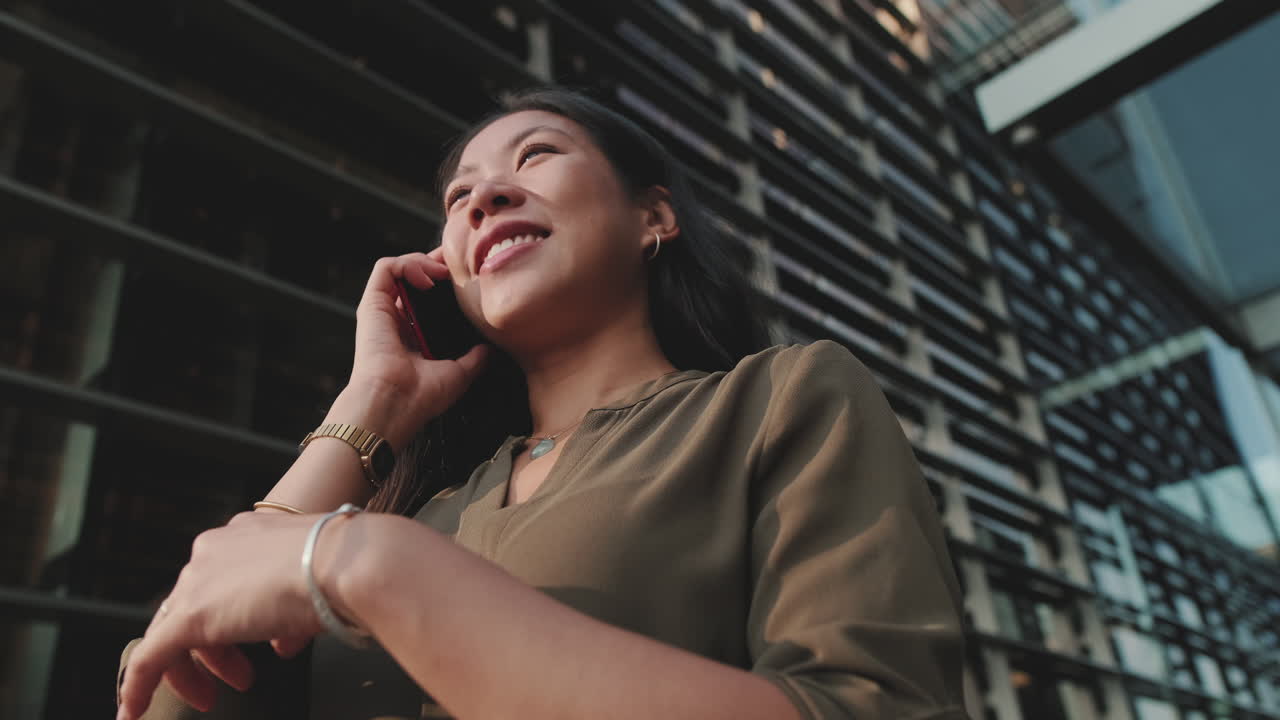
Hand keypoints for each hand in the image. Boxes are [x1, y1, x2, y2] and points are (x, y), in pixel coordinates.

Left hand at [115, 511, 357, 719]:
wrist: (344, 562)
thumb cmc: (343, 569)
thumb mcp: (313, 584)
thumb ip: (288, 613)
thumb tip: (282, 643)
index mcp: (243, 532)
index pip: (218, 579)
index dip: (230, 615)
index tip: (250, 641)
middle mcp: (212, 549)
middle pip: (193, 606)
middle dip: (215, 649)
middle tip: (238, 677)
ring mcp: (197, 581)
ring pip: (173, 633)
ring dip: (193, 670)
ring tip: (216, 696)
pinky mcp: (189, 617)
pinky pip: (150, 658)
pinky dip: (138, 686)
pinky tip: (133, 712)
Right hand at [346, 249, 488, 446]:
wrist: (395, 403)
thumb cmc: (421, 396)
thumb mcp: (458, 374)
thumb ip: (474, 359)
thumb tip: (490, 348)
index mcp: (413, 335)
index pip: (428, 299)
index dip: (445, 283)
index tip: (466, 276)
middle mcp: (396, 320)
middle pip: (414, 278)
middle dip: (436, 263)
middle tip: (458, 260)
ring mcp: (382, 311)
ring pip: (399, 268)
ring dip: (423, 261)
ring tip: (443, 272)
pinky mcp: (371, 304)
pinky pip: (385, 268)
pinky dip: (407, 263)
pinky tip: (427, 277)